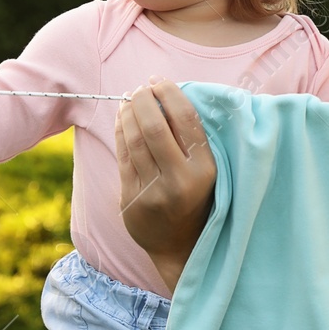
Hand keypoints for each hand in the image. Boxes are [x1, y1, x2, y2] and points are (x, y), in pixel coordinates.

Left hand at [115, 79, 215, 292]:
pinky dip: (120, 131)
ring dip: (129, 112)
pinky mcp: (130, 198)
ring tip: (130, 99)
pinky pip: (122, 156)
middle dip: (143, 100)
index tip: (160, 82)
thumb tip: (168, 95)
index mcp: (205, 170)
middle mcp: (178, 180)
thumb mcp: (208, 171)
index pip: (185, 120)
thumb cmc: (198, 200)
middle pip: (154, 126)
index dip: (170, 94)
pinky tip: (122, 118)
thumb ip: (192, 139)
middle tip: (141, 88)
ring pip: (134, 139)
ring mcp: (151, 191)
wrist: (180, 248)